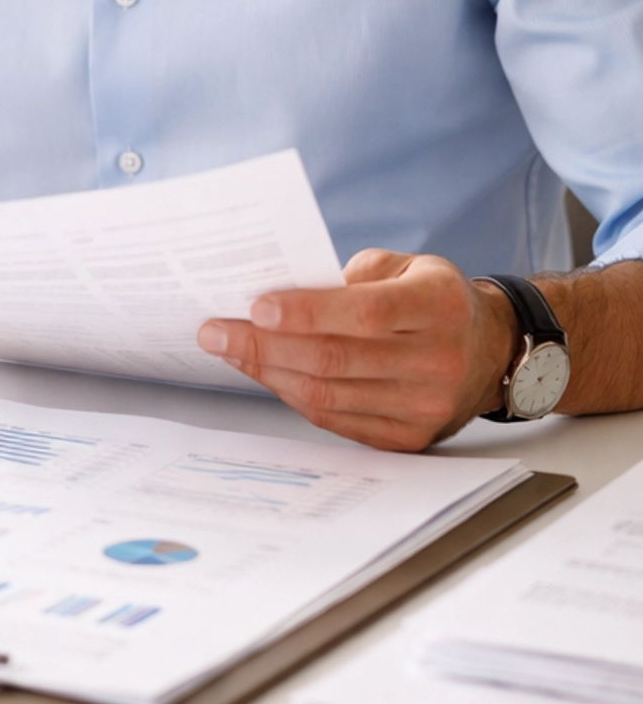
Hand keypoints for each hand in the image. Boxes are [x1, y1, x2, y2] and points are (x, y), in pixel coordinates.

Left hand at [195, 249, 519, 450]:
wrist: (488, 352)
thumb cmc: (434, 300)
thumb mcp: (407, 266)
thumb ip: (351, 276)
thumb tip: (280, 294)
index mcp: (439, 306)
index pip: (366, 313)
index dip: (307, 312)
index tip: (256, 306)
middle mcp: (438, 360)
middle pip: (335, 359)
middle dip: (264, 344)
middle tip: (215, 331)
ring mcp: (424, 405)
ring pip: (327, 394)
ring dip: (268, 371)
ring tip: (229, 349)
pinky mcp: (408, 437)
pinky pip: (334, 418)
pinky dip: (291, 394)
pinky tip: (265, 372)